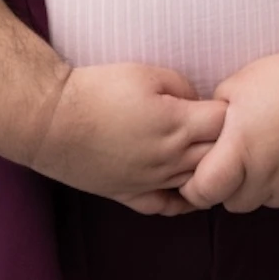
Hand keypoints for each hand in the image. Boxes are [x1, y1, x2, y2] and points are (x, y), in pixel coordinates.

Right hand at [28, 61, 227, 214]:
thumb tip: (197, 101)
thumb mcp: (145, 73)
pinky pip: (168, 206)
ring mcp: (151, 181)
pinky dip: (184, 200)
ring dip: (207, 168)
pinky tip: (189, 188)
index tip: (220, 101)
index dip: (227, 109)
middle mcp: (170, 159)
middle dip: (224, 140)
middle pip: (218, 155)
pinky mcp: (130, 194)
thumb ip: (182, 87)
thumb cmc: (96, 92)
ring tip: (207, 152)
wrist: (51, 121)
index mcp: (177, 125)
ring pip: (198, 182)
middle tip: (216, 126)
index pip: (225, 122)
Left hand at [182, 38, 278, 212]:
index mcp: (241, 149)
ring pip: (264, 200)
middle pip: (234, 203)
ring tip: (265, 150)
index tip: (196, 176)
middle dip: (227, 187)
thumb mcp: (237, 85)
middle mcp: (267, 173)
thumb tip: (204, 136)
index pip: (205, 192)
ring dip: (258, 185)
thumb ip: (214, 120)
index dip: (195, 188)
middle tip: (232, 160)